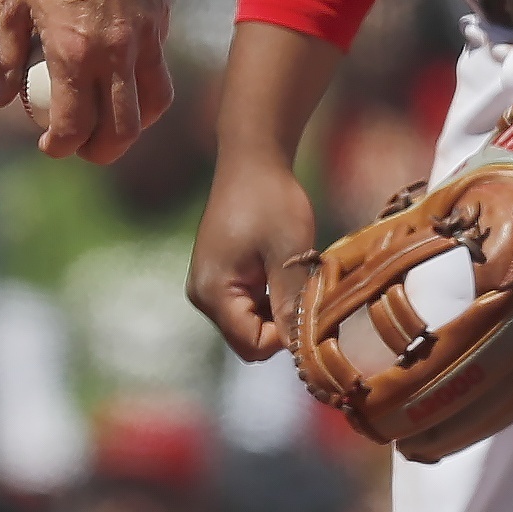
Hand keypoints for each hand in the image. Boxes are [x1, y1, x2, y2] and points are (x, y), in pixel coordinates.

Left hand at [0, 0, 171, 162]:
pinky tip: (120, 76)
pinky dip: (143, 83)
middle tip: (82, 148)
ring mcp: (146, 33)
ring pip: (153, 104)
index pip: (73, 125)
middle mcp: (116, 48)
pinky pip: (159, 65)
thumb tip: (3, 98)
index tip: (49, 146)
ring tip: (110, 123)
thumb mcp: (10, 0)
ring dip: (133, 125)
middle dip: (101, 150)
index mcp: (74, 50)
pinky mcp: (162, 14)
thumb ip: (6, 56)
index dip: (59, 146)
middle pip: (122, 129)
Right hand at [190, 151, 319, 360]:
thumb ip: (291, 306)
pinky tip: (281, 269)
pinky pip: (248, 306)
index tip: (310, 305)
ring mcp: (208, 285)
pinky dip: (270, 297)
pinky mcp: (218, 276)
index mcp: (213, 292)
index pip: (253, 346)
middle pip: (250, 339)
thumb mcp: (289, 254)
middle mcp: (203, 295)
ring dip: (279, 309)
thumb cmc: (271, 200)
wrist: (252, 159)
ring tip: (293, 273)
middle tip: (303, 287)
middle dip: (282, 323)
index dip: (287, 336)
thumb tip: (302, 352)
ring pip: (251, 324)